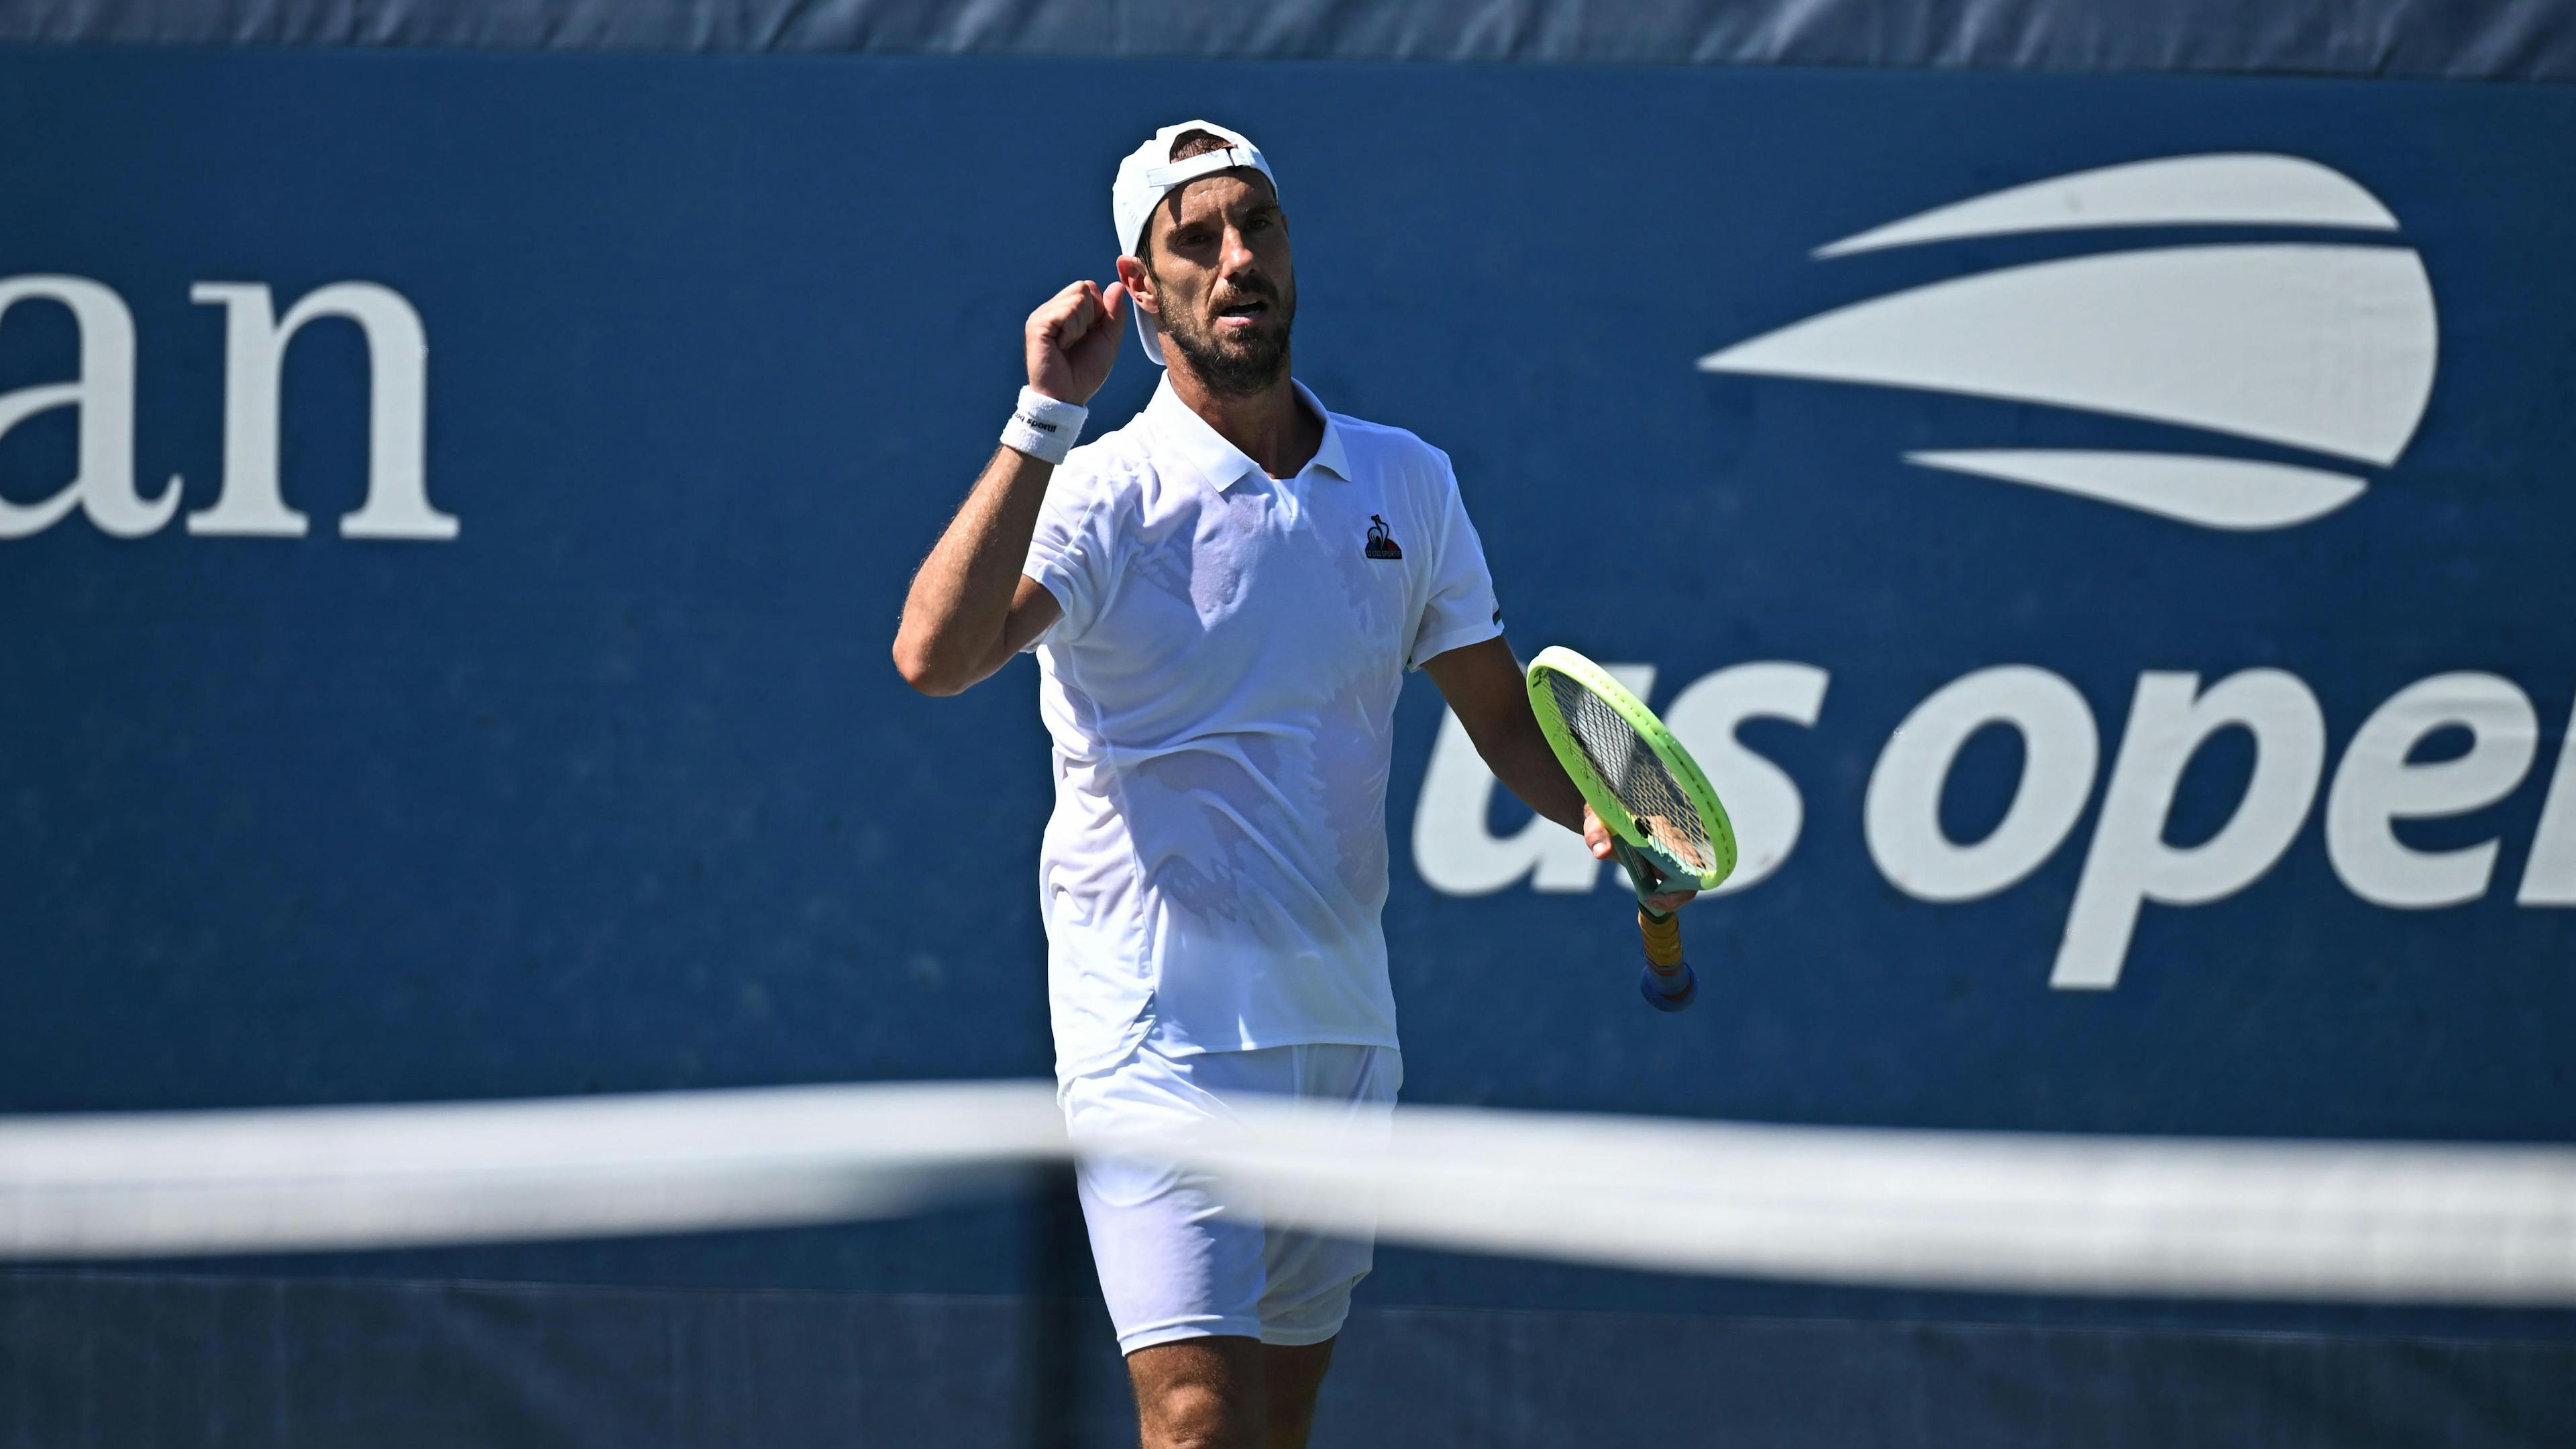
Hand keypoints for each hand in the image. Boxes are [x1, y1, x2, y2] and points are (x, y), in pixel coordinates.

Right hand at [1026, 279, 1127, 405]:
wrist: (1067, 396)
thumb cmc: (1085, 372)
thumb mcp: (1108, 340)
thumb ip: (1114, 314)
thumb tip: (1117, 285)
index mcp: (1066, 311)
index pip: (1089, 287)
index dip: (1099, 310)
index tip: (1089, 335)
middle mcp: (1052, 309)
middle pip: (1083, 287)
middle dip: (1091, 315)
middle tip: (1079, 340)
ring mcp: (1042, 315)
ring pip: (1077, 296)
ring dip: (1082, 325)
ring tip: (1069, 344)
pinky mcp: (1037, 323)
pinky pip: (1067, 310)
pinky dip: (1073, 330)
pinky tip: (1061, 346)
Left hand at [1583, 803, 1698, 912]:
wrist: (1610, 822)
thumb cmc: (1604, 824)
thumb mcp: (1595, 828)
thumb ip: (1596, 836)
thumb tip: (1602, 852)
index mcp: (1659, 828)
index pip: (1684, 858)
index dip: (1676, 884)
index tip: (1653, 896)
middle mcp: (1674, 837)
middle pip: (1694, 872)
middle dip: (1677, 895)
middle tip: (1651, 902)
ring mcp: (1678, 849)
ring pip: (1692, 879)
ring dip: (1675, 896)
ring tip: (1651, 901)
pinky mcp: (1675, 859)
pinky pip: (1684, 881)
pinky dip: (1672, 894)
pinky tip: (1653, 897)